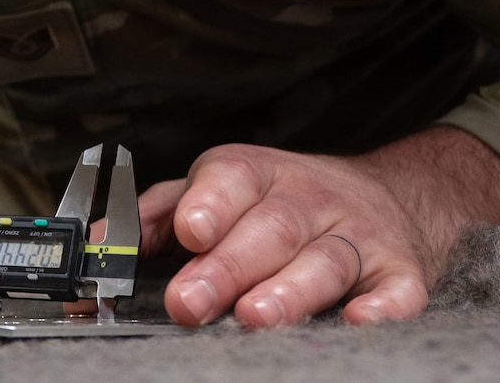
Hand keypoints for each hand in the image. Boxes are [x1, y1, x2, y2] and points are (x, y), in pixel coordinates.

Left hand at [137, 127, 499, 328]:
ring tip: (255, 318)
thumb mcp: (218, 192)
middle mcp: (310, 199)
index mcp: (257, 176)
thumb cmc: (282, 203)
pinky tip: (358, 322)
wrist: (391, 195)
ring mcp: (358, 234)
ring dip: (291, 289)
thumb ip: (156, 218)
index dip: (211, 201)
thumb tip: (99, 248)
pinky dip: (381, 308)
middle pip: (272, 228)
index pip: (233, 179)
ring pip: (326, 259)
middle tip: (190, 301)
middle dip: (230, 265)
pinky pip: (397, 290)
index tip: (189, 230)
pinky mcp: (400, 271)